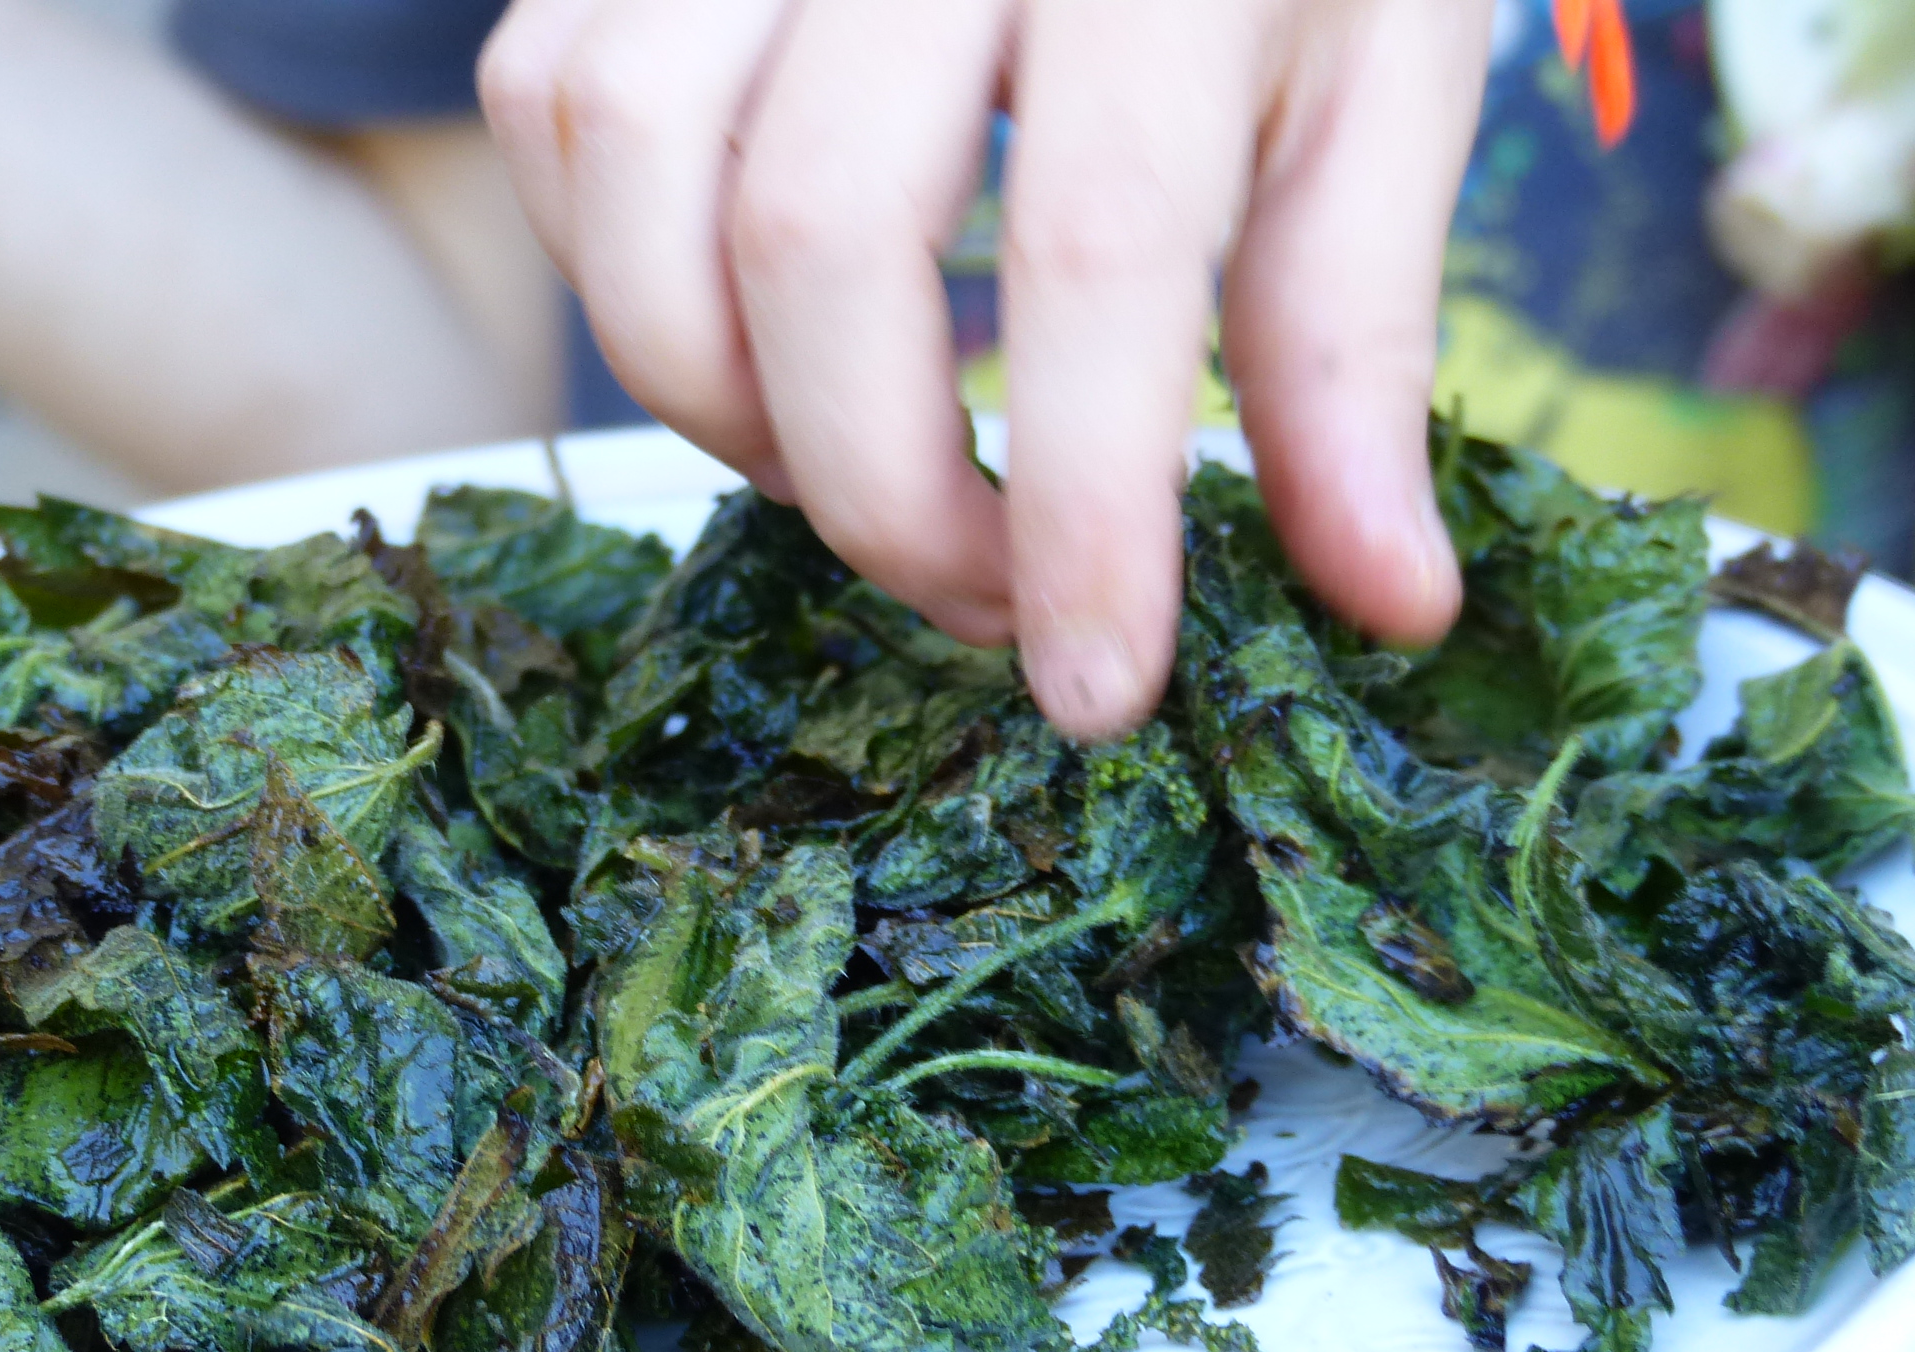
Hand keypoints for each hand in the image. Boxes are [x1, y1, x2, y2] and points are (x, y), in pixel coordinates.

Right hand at [481, 0, 1490, 736]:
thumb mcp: (1374, 81)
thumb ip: (1354, 339)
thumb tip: (1385, 603)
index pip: (1093, 249)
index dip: (1083, 511)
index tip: (1095, 688)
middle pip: (816, 232)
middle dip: (876, 487)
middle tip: (982, 592)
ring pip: (635, 163)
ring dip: (717, 392)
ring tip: (852, 454)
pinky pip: (549, 98)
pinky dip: (615, 261)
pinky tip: (743, 324)